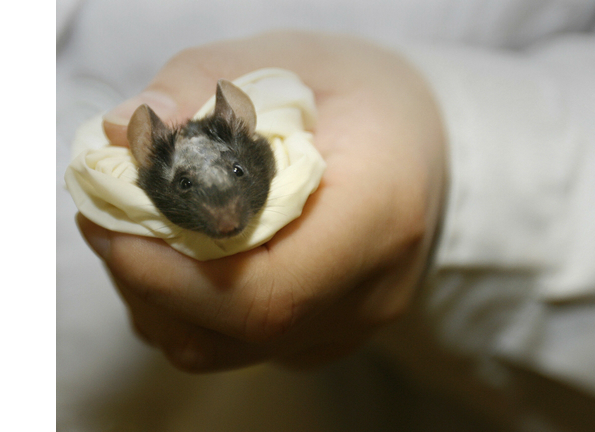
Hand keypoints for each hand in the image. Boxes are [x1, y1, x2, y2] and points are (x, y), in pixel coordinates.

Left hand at [77, 31, 445, 371]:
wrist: (428, 144)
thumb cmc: (366, 95)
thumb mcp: (291, 59)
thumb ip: (203, 84)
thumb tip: (115, 135)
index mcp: (379, 216)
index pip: (264, 293)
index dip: (168, 275)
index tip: (109, 221)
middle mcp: (371, 291)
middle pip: (232, 331)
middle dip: (145, 280)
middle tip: (106, 213)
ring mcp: (351, 324)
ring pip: (224, 349)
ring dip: (157, 298)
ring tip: (138, 230)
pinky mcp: (328, 335)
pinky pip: (238, 344)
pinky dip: (189, 308)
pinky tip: (182, 255)